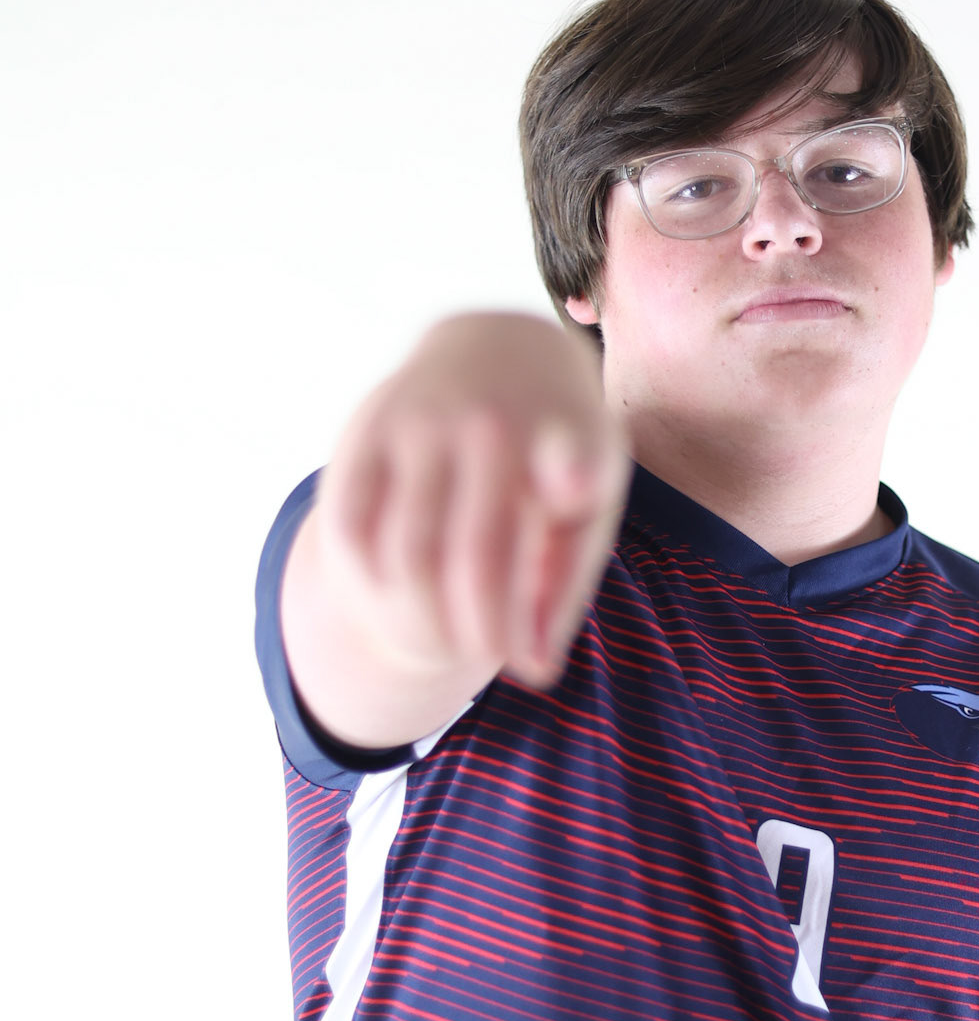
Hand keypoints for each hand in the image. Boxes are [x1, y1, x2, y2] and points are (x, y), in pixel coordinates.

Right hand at [316, 310, 626, 693]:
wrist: (498, 349)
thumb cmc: (556, 453)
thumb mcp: (586, 503)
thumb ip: (566, 584)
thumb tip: (535, 671)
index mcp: (568, 433)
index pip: (573, 456)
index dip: (571, 471)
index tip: (571, 493)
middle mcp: (492, 420)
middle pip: (477, 554)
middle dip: (484, 631)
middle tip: (489, 656)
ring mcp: (421, 422)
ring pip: (408, 552)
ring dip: (425, 621)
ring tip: (448, 642)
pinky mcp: (366, 432)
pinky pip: (350, 528)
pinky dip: (368, 583)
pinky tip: (393, 601)